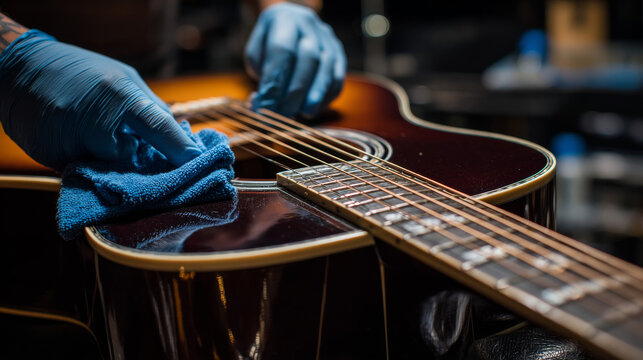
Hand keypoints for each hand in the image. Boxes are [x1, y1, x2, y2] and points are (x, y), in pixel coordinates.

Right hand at [0, 30, 201, 170]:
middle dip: (142, 161)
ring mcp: (72, 141)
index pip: (160, 127)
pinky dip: (91, 165)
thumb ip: (150, 108)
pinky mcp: (53, 158)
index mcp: (119, 94)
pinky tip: (82, 145)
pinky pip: (85, 172)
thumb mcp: (122, 78)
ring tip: (100, 140)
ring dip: (114, 163)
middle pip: (134, 159)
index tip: (200, 164)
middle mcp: (96, 120)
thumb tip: (180, 136)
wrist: (19, 69)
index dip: (182, 149)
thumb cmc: (80, 72)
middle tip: (145, 156)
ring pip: (108, 170)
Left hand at [245, 2, 345, 116]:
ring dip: (316, 94)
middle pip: (307, 59)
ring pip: (326, 67)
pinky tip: (316, 108)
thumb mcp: (256, 54)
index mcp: (284, 20)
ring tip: (305, 113)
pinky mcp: (339, 54)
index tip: (266, 108)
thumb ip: (260, 79)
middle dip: (294, 92)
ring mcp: (328, 40)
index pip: (281, 51)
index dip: (275, 83)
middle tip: (284, 115)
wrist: (291, 23)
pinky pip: (338, 77)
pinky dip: (328, 95)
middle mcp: (309, 26)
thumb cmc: (269, 44)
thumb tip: (264, 108)